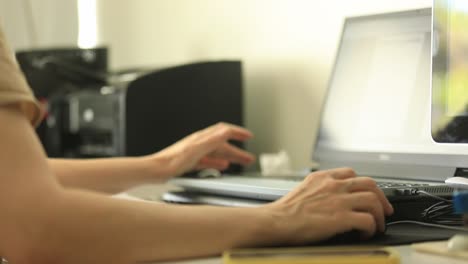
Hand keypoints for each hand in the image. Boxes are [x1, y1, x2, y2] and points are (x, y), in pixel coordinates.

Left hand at [148, 122, 255, 178]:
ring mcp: (194, 153)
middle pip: (222, 144)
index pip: (223, 131)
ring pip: (217, 153)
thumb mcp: (196, 150)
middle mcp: (198, 143)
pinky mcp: (190, 162)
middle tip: (249, 157)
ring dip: (230, 157)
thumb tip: (226, 131)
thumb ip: (212, 140)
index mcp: (201, 138)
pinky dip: (218, 163)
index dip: (237, 132)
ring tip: (240, 162)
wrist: (155, 171)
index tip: (249, 136)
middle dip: (237, 149)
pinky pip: (208, 161)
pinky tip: (221, 167)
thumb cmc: (171, 161)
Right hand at [263, 168, 393, 244]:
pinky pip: (367, 220)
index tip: (367, 194)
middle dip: (380, 198)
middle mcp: (333, 185)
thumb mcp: (302, 190)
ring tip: (376, 225)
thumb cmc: (283, 212)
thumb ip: (318, 190)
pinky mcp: (340, 217)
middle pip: (369, 184)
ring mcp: (338, 200)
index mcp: (322, 177)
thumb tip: (328, 200)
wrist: (275, 222)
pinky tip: (364, 234)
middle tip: (383, 210)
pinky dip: (371, 228)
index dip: (364, 185)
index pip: (351, 173)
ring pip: (373, 201)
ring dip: (379, 215)